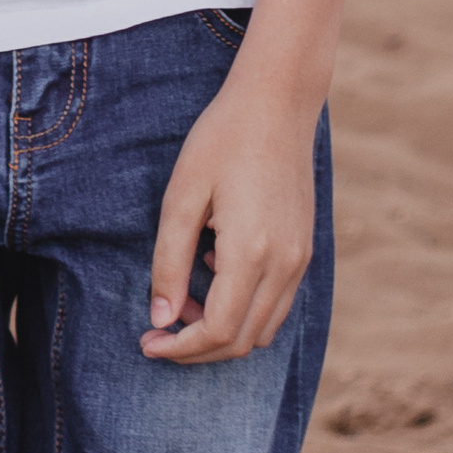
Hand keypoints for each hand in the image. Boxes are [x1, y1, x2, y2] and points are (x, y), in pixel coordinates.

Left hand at [141, 67, 320, 361]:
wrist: (277, 104)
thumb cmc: (221, 141)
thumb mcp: (181, 196)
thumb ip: (169, 261)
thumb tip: (161, 318)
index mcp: (251, 253)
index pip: (217, 330)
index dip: (179, 347)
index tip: (147, 342)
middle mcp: (284, 265)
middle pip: (241, 341)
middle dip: (196, 348)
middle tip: (156, 333)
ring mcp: (300, 260)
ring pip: (262, 329)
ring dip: (221, 330)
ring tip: (182, 299)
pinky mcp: (304, 251)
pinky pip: (276, 305)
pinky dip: (244, 310)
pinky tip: (213, 274)